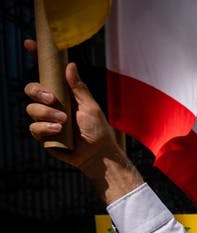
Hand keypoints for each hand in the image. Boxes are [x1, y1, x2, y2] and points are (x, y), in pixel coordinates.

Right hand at [24, 41, 121, 174]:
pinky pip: (33, 127)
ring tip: (63, 122)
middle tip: (52, 99)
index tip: (30, 44)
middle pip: (31, 89)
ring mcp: (46, 118)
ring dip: (46, 113)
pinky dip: (45, 127)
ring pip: (31, 108)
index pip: (47, 73)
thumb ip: (79, 88)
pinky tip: (58, 131)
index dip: (37, 58)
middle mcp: (52, 104)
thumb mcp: (90, 106)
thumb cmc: (98, 130)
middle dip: (37, 92)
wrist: (97, 155)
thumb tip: (70, 66)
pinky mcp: (43, 134)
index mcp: (63, 93)